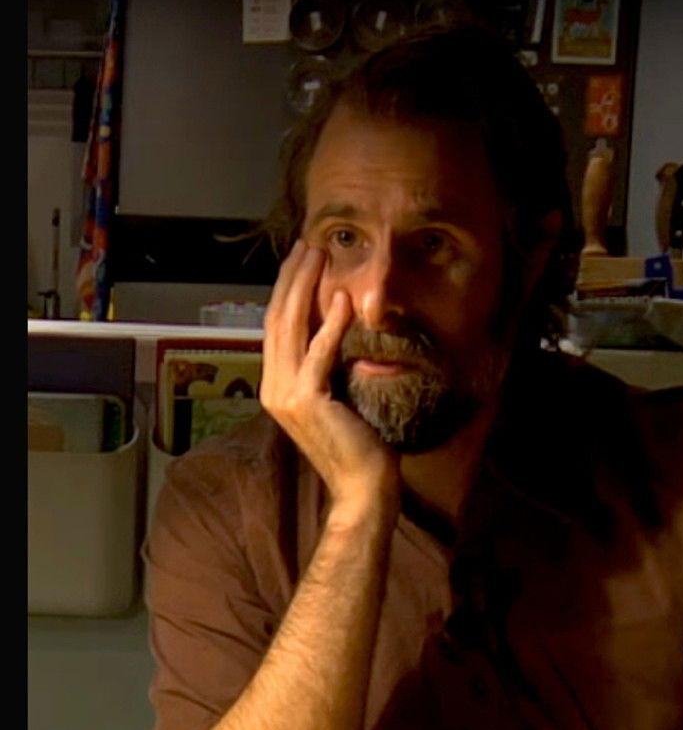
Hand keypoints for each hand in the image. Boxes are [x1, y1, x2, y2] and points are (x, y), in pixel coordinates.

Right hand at [261, 241, 399, 512]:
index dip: (287, 289)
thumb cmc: (358, 445)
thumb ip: (326, 367)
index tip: (302, 259)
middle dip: (292, 278)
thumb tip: (335, 328)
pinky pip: (319, 353)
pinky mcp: (308, 401)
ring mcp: (285, 396)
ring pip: (291, 328)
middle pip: (277, 320)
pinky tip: (342, 299)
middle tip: (308, 244)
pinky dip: (331, 325)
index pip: (276, 327)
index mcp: (276, 387)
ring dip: (306, 288)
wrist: (362, 486)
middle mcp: (273, 389)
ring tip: (320, 256)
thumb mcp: (336, 397)